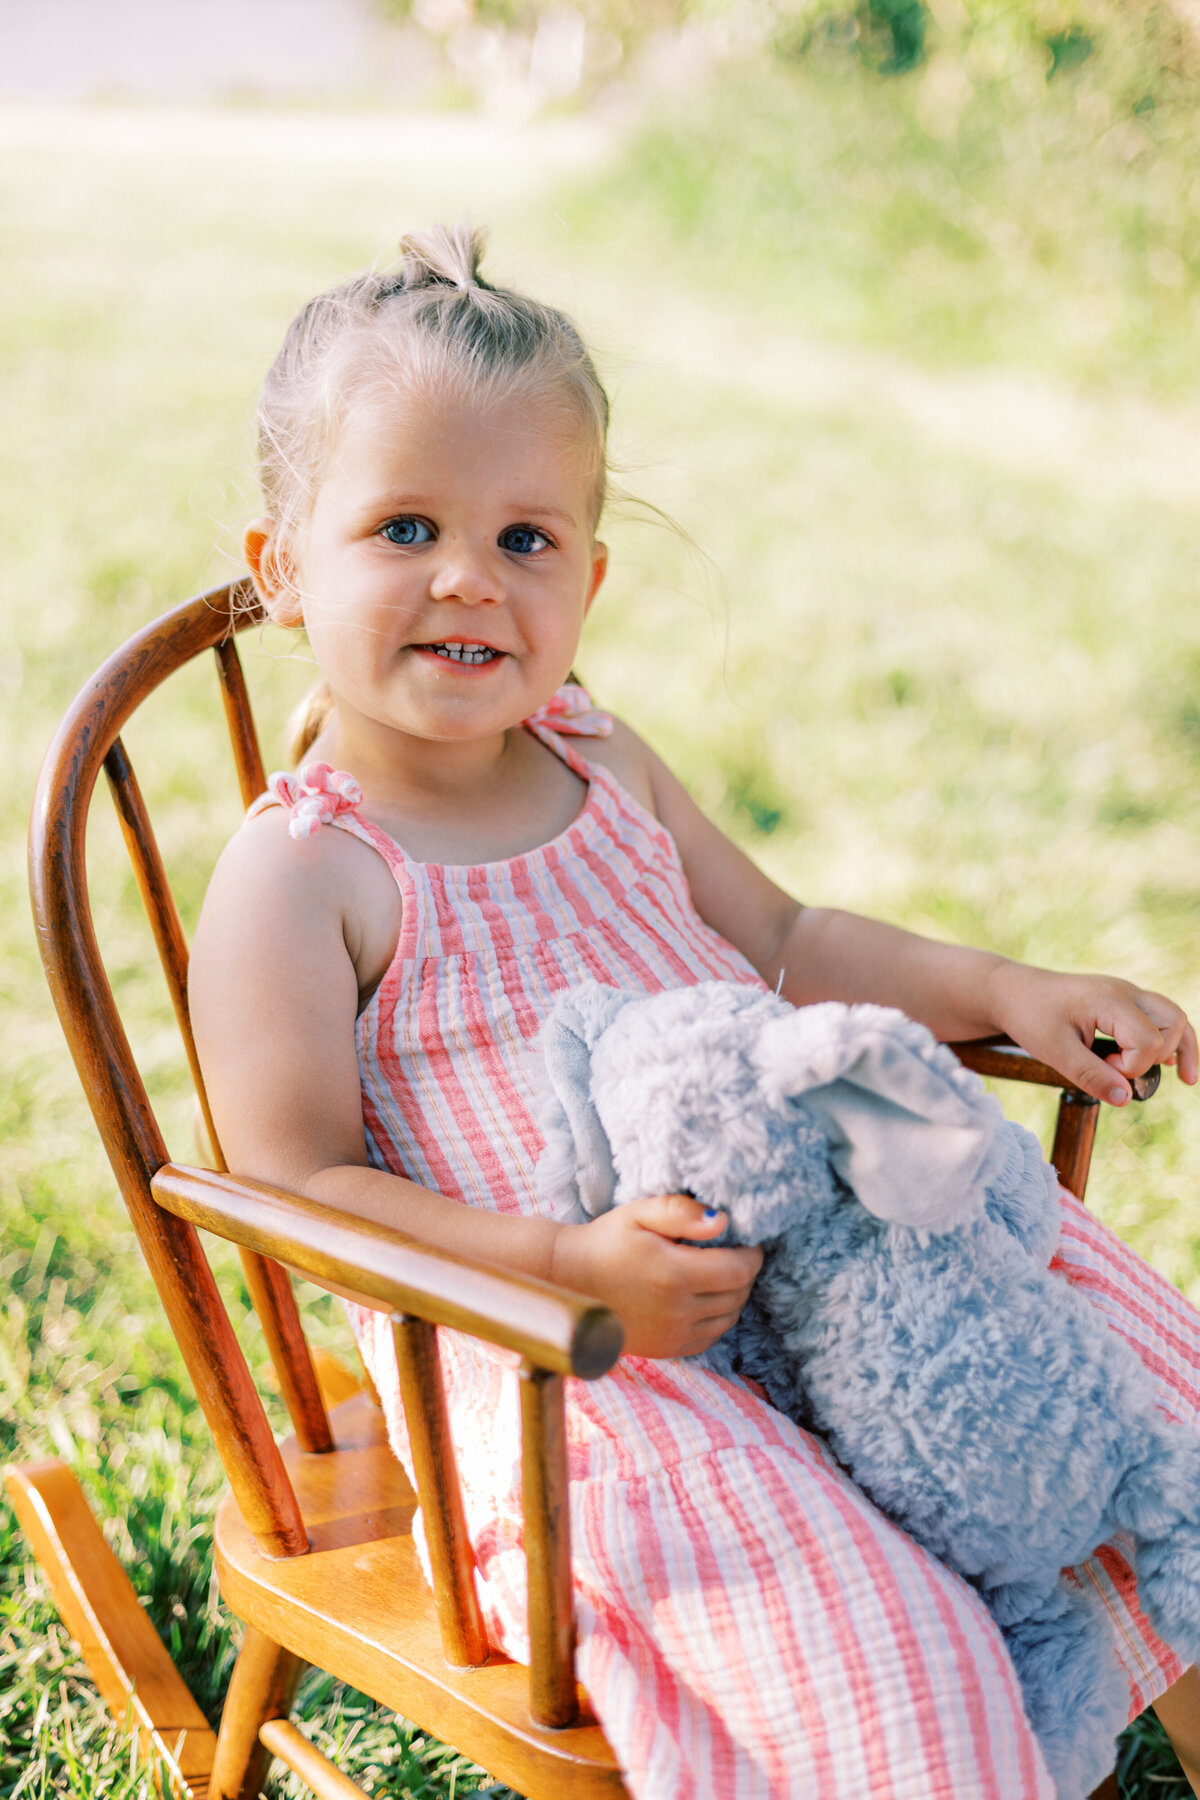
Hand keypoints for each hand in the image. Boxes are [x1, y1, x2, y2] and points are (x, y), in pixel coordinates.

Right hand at [551, 1194, 763, 1359]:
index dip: (752, 1255)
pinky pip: (708, 1338)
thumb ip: (682, 1212)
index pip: (740, 1271)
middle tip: (731, 1254)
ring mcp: (671, 1335)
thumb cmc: (604, 1241)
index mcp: (674, 1274)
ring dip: (732, 1297)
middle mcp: (677, 1310)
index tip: (746, 1242)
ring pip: (727, 1319)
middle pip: (737, 1296)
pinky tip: (700, 1299)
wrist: (566, 1282)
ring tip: (716, 1275)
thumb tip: (723, 1221)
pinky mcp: (665, 1350)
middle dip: (743, 1274)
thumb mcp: (639, 1213)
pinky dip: (715, 1319)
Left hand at [989, 962, 1197, 1105]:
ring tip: (1182, 1078)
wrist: (1011, 991)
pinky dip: (1171, 1039)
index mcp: (1109, 1000)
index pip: (1146, 1040)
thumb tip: (1126, 1098)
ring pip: (1173, 1016)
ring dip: (1178, 1046)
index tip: (1102, 1068)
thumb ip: (1090, 1075)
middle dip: (1157, 1055)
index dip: (1131, 1066)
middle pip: (1172, 1022)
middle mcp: (1125, 991)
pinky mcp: (1122, 1001)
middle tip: (1119, 1068)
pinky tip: (1172, 1065)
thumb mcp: (1054, 1051)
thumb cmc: (1029, 1016)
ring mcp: (1126, 993)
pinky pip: (1160, 1015)